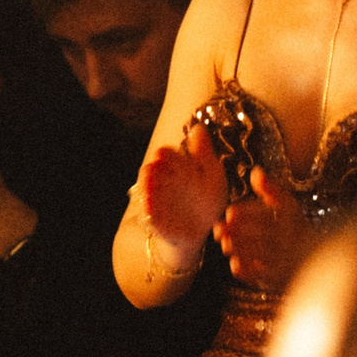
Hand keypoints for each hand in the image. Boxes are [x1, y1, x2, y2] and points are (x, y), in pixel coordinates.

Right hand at [141, 124, 228, 259]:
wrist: (200, 228)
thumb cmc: (206, 196)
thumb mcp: (211, 172)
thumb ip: (204, 152)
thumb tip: (198, 128)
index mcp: (175, 167)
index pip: (166, 154)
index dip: (167, 155)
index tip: (168, 154)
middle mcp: (162, 180)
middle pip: (153, 170)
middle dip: (156, 169)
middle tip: (158, 165)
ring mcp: (155, 199)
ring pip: (146, 189)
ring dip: (147, 186)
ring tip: (149, 180)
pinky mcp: (154, 219)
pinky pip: (149, 214)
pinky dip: (149, 210)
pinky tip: (150, 208)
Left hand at [214, 165, 315, 289]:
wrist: (319, 261)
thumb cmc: (296, 229)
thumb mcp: (288, 206)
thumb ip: (270, 189)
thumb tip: (255, 171)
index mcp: (293, 219)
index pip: (268, 214)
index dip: (247, 213)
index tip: (230, 213)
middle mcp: (292, 240)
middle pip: (261, 234)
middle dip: (237, 232)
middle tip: (219, 230)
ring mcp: (287, 261)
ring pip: (260, 255)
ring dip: (239, 250)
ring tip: (225, 245)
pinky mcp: (282, 279)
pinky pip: (262, 275)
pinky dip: (247, 270)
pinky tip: (235, 263)